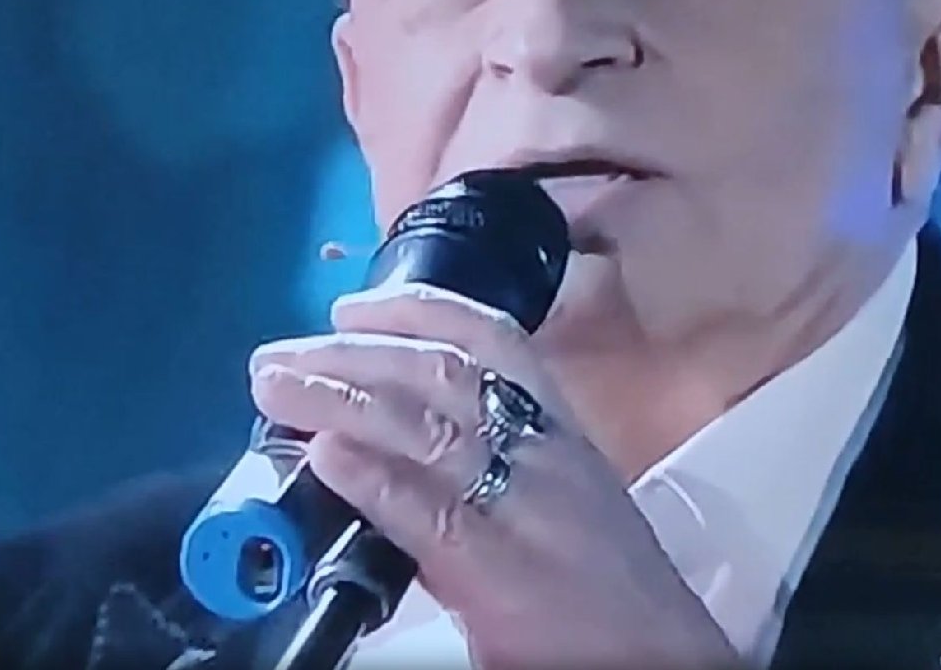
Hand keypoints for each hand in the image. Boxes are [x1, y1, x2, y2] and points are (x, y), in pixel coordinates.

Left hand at [247, 283, 740, 669]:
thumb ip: (492, 462)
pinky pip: (427, 512)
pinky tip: (325, 457)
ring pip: (427, 428)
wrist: (662, 656)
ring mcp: (525, 508)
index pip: (495, 342)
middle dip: (355, 353)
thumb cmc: (604, 583)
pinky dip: (371, 478)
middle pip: (445, 375)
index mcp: (561, 432)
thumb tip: (388, 439)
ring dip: (340, 397)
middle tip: (279, 354)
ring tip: (278, 387)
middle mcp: (545, 454)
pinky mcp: (502, 571)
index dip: (420, 310)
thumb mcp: (560, 499)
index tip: (352, 305)